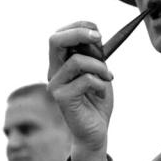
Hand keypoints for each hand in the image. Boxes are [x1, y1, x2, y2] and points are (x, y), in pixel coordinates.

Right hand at [48, 21, 113, 160]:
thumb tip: (95, 37)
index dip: (79, 27)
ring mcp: (55, 85)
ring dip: (99, 67)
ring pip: (76, 61)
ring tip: (108, 78)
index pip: (59, 35)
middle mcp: (53, 72)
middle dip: (80, 33)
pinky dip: (100, 84)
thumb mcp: (98, 72)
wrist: (95, 132)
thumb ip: (94, 55)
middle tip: (100, 38)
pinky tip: (102, 94)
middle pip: (55, 40)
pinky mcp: (62, 98)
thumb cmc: (97, 102)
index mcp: (60, 64)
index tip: (99, 34)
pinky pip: (85, 80)